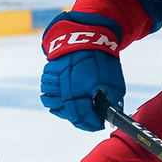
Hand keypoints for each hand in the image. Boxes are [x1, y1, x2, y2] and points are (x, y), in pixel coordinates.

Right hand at [38, 15, 124, 130]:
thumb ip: (112, 100)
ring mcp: (54, 80)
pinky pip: (47, 88)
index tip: (98, 126)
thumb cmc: (102, 58)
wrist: (88, 35)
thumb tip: (110, 115)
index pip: (82, 117)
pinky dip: (54, 93)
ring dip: (62, 108)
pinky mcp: (49, 72)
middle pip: (66, 113)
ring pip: (51, 102)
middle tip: (88, 119)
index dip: (91, 124)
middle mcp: (64, 88)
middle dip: (79, 120)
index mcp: (80, 91)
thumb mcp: (114, 81)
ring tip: (74, 106)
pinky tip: (65, 92)